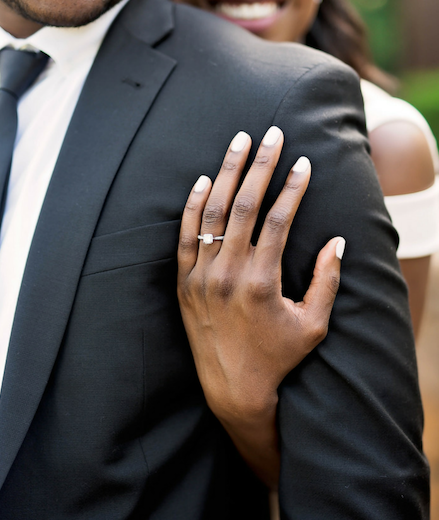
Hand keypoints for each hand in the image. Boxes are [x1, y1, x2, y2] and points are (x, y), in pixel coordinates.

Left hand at [177, 127, 342, 484]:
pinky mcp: (183, 283)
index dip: (292, 188)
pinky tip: (202, 180)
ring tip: (237, 142)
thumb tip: (337, 241)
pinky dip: (192, 207)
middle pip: (243, 206)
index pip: (277, 220)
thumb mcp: (313, 324)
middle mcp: (226, 274)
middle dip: (259, 165)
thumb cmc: (278, 356)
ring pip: (211, 214)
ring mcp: (200, 277)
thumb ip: (326, 281)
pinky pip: (184, 237)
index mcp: (260, 281)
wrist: (231, 386)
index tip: (305, 162)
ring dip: (225, 173)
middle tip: (270, 133)